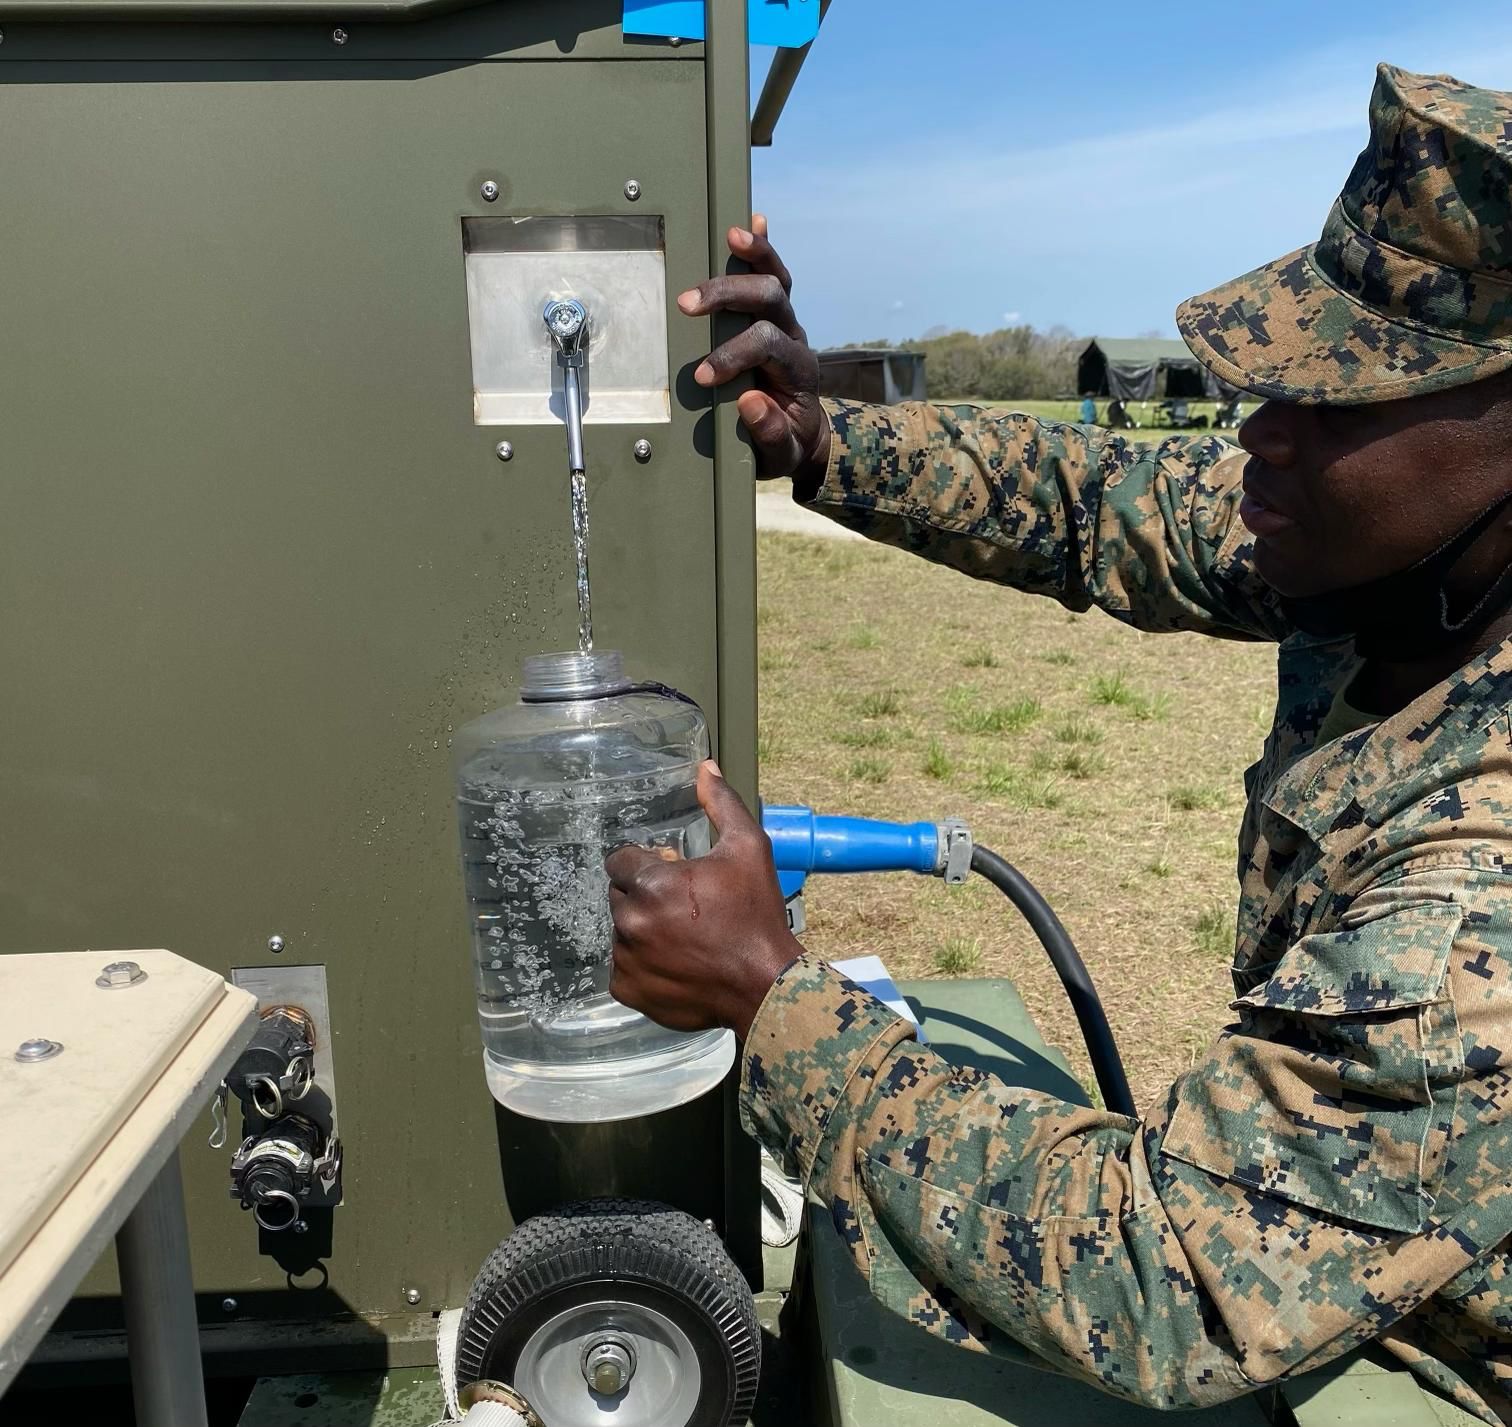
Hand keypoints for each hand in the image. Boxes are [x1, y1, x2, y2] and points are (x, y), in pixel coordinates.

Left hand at [607, 761, 801, 1040]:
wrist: (765, 986)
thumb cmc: (757, 914)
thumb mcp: (748, 849)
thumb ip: (722, 805)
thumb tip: (705, 768)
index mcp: (650, 883)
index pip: (621, 861)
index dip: (647, 865)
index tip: (673, 874)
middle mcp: (630, 920)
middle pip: (620, 896)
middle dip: (645, 896)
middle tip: (685, 908)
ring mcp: (626, 959)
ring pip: (623, 932)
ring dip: (644, 930)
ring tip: (683, 938)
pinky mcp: (629, 990)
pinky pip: (624, 969)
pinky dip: (643, 966)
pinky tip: (676, 964)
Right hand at [678, 214, 830, 483]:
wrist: (802, 436)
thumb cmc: (785, 445)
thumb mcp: (781, 454)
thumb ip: (770, 433)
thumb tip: (751, 401)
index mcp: (798, 371)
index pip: (767, 344)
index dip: (733, 354)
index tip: (701, 376)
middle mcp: (795, 339)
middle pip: (772, 299)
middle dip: (730, 296)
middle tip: (688, 304)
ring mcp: (786, 323)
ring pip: (776, 279)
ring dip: (752, 256)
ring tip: (730, 236)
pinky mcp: (774, 316)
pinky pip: (773, 276)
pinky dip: (763, 250)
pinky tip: (753, 223)